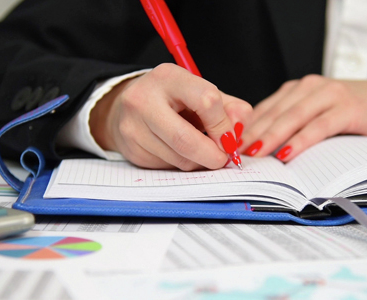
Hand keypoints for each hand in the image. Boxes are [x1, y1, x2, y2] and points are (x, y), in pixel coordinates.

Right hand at [89, 63, 251, 169]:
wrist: (128, 106)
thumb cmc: (173, 99)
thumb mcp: (202, 92)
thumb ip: (229, 108)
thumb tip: (239, 130)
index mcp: (168, 77)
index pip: (207, 101)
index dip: (224, 125)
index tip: (230, 138)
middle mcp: (144, 100)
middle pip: (186, 139)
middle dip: (212, 155)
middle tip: (223, 158)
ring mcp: (133, 127)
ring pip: (179, 158)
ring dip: (199, 161)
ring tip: (200, 149)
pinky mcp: (131, 150)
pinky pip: (167, 167)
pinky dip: (182, 164)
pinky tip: (179, 151)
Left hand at [239, 74, 366, 161]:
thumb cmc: (347, 110)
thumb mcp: (314, 112)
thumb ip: (290, 123)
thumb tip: (257, 147)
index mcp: (296, 89)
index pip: (264, 110)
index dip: (244, 128)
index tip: (226, 146)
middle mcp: (308, 87)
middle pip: (273, 113)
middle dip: (251, 134)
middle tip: (233, 153)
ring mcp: (328, 95)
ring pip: (292, 117)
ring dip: (271, 136)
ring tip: (254, 154)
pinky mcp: (347, 108)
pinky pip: (318, 126)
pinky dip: (301, 140)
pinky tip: (287, 154)